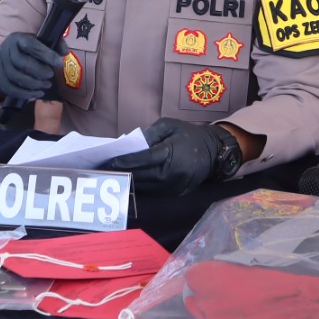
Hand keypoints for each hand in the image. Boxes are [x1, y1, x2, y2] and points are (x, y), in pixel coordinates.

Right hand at [0, 32, 63, 100]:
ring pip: (13, 77)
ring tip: (46, 86)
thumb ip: (56, 44)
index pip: (31, 45)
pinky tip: (34, 94)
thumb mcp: (43, 41)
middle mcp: (6, 49)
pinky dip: (22, 94)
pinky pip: (7, 88)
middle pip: (20, 62)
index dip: (46, 54)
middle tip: (50, 76)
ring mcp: (0, 64)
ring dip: (32, 85)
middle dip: (38, 72)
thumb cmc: (31, 48)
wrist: (10, 53)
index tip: (59, 63)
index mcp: (19, 38)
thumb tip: (64, 53)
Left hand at [105, 118, 222, 194]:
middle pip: (141, 176)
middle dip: (122, 173)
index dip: (126, 161)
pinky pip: (154, 192)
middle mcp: (172, 173)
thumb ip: (149, 134)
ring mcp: (175, 186)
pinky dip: (141, 187)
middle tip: (104, 171)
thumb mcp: (169, 125)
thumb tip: (130, 146)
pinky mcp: (176, 193)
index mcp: (171, 154)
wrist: (213, 151)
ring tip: (113, 177)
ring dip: (129, 182)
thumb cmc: (189, 135)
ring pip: (146, 188)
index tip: (110, 162)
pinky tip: (130, 181)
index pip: (143, 160)